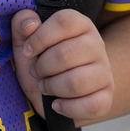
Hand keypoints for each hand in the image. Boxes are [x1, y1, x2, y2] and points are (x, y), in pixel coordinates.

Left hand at [11, 9, 113, 125]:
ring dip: (52, 87)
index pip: (64, 22)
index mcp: (80, 24)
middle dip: (42, 67)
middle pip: (66, 54)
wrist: (57, 89)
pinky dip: (67, 108)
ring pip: (77, 82)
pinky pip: (91, 106)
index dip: (40, 37)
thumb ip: (22, 24)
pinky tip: (57, 104)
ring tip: (45, 86)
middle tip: (36, 72)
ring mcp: (104, 71)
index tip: (27, 51)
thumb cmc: (41, 60)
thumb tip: (30, 24)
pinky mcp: (106, 96)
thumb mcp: (25, 40)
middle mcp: (97, 45)